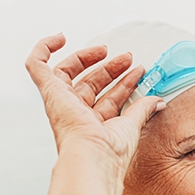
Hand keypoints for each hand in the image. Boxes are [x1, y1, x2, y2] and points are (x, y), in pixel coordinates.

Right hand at [25, 34, 162, 171]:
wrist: (94, 156)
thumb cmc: (110, 152)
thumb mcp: (132, 126)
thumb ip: (143, 110)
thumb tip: (158, 100)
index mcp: (93, 125)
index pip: (109, 98)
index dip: (125, 83)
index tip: (139, 71)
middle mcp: (75, 114)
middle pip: (89, 84)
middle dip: (110, 68)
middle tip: (127, 58)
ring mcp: (61, 102)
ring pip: (69, 73)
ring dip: (88, 57)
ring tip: (107, 50)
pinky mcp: (50, 91)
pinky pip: (37, 65)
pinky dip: (44, 49)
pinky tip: (60, 37)